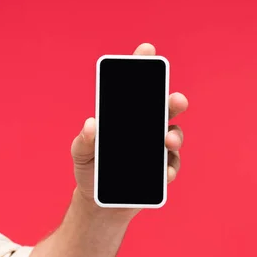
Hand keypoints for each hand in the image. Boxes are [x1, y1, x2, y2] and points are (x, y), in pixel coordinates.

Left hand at [70, 43, 187, 219]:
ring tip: (168, 141)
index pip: (136, 90)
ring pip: (173, 136)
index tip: (147, 51)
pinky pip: (171, 166)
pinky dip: (170, 168)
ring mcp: (156, 150)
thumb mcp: (80, 155)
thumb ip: (83, 141)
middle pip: (163, 109)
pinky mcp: (162, 172)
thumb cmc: (90, 173)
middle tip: (176, 100)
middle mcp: (145, 130)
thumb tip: (91, 124)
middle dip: (172, 102)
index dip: (142, 67)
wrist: (100, 204)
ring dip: (175, 136)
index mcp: (125, 119)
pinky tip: (166, 172)